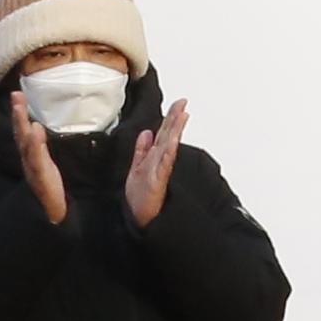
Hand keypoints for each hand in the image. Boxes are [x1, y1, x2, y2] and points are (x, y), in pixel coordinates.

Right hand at [7, 92, 69, 224]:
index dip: (19, 115)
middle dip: (17, 115)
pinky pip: (37, 161)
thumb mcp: (48, 167)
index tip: (17, 94)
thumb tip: (37, 127)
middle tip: (16, 94)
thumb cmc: (52, 193)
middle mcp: (30, 163)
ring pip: (26, 145)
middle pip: (21, 135)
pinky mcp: (42, 180)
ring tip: (20, 106)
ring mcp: (34, 171)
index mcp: (33, 159)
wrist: (54, 218)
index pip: (24, 133)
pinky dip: (35, 145)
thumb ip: (42, 148)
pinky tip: (34, 131)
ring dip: (22, 124)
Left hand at [125, 99, 189, 227]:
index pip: (164, 132)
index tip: (179, 103)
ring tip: (182, 116)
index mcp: (154, 156)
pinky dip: (169, 151)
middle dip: (175, 118)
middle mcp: (159, 161)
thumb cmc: (140, 197)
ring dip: (176, 130)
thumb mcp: (137, 167)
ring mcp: (160, 170)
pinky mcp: (158, 180)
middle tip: (183, 102)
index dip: (171, 117)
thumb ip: (141, 149)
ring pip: (169, 146)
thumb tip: (147, 132)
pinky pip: (165, 163)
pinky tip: (174, 141)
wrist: (139, 218)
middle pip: (169, 135)